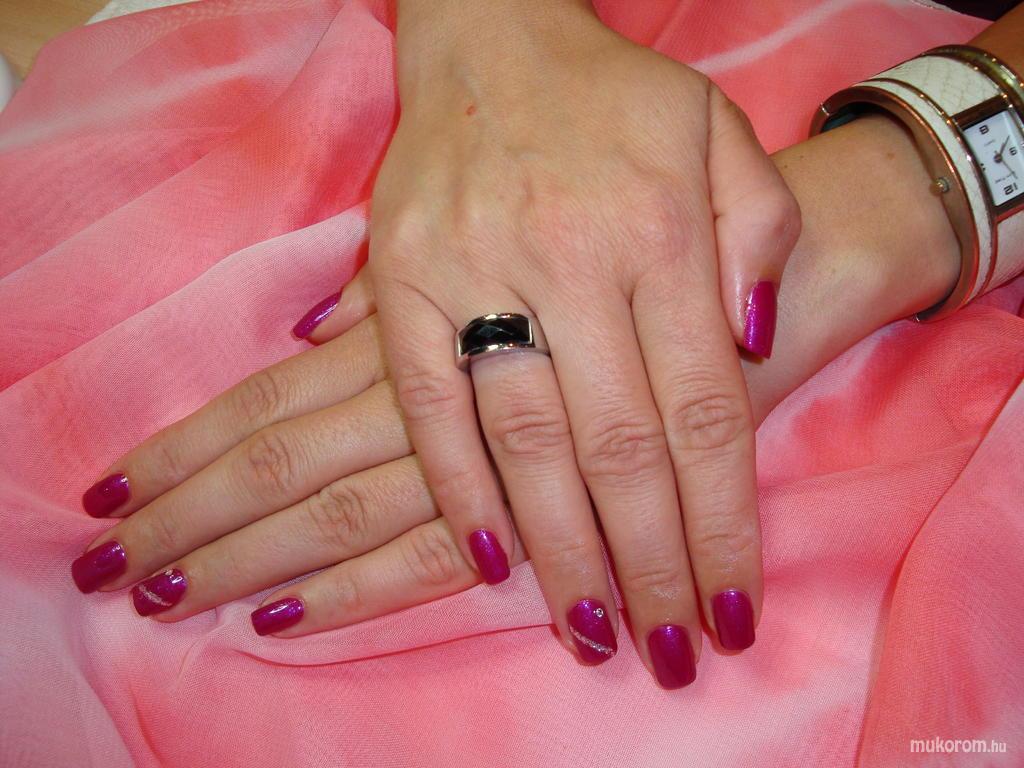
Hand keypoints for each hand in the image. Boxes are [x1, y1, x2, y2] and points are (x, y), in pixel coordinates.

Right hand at [366, 0, 799, 665]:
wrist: (492, 36)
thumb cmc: (615, 99)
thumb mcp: (721, 133)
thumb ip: (758, 232)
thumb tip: (755, 347)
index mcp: (661, 227)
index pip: (705, 409)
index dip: (721, 521)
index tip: (729, 605)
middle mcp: (570, 254)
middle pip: (620, 444)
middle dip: (650, 561)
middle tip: (666, 649)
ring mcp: (475, 267)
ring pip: (526, 438)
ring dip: (561, 548)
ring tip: (593, 629)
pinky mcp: (400, 278)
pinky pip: (428, 401)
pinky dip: (457, 484)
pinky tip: (491, 556)